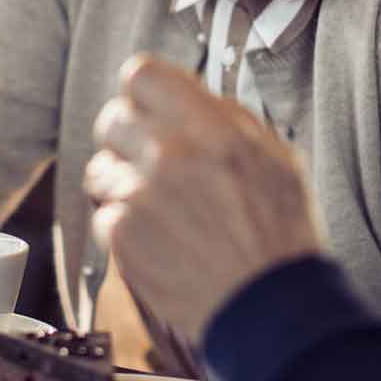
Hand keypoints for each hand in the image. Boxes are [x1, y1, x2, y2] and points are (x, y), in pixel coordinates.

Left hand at [86, 55, 323, 343]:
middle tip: (148, 160)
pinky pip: (103, 215)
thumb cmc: (279, 237)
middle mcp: (169, 154)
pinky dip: (124, 228)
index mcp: (209, 127)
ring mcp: (140, 195)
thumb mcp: (275, 158)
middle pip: (111, 118)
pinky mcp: (122, 237)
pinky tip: (158, 241)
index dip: (142, 92)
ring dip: (122, 185)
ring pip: (101, 169)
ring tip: (157, 209)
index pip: (141, 74)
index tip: (148, 107)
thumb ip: (227, 121)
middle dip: (127, 138)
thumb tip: (193, 100)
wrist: (269, 306)